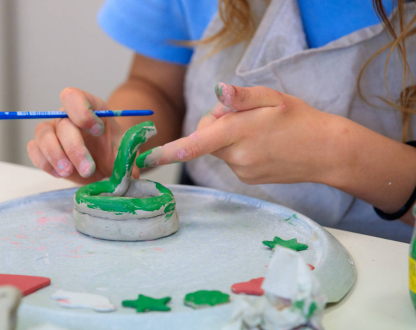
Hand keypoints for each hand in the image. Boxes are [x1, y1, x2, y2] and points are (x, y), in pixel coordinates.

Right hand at [28, 87, 135, 183]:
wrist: (105, 167)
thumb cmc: (114, 153)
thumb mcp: (125, 152)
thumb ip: (127, 157)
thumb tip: (131, 174)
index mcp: (89, 108)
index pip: (73, 97)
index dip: (82, 112)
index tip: (98, 131)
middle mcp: (68, 117)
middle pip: (61, 123)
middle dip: (74, 148)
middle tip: (88, 169)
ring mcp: (53, 132)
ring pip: (42, 135)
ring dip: (55, 155)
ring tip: (69, 172)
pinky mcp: (43, 149)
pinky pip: (34, 150)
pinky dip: (45, 163)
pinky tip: (61, 174)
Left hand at [136, 82, 342, 184]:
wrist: (327, 152)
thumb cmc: (300, 119)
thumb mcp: (273, 98)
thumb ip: (241, 97)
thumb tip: (217, 93)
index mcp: (238, 133)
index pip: (195, 144)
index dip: (168, 152)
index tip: (147, 159)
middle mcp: (237, 156)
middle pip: (206, 138)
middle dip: (215, 124)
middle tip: (242, 114)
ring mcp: (242, 171)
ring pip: (219, 149)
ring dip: (228, 137)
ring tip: (258, 130)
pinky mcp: (247, 178)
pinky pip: (231, 160)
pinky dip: (238, 150)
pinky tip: (262, 144)